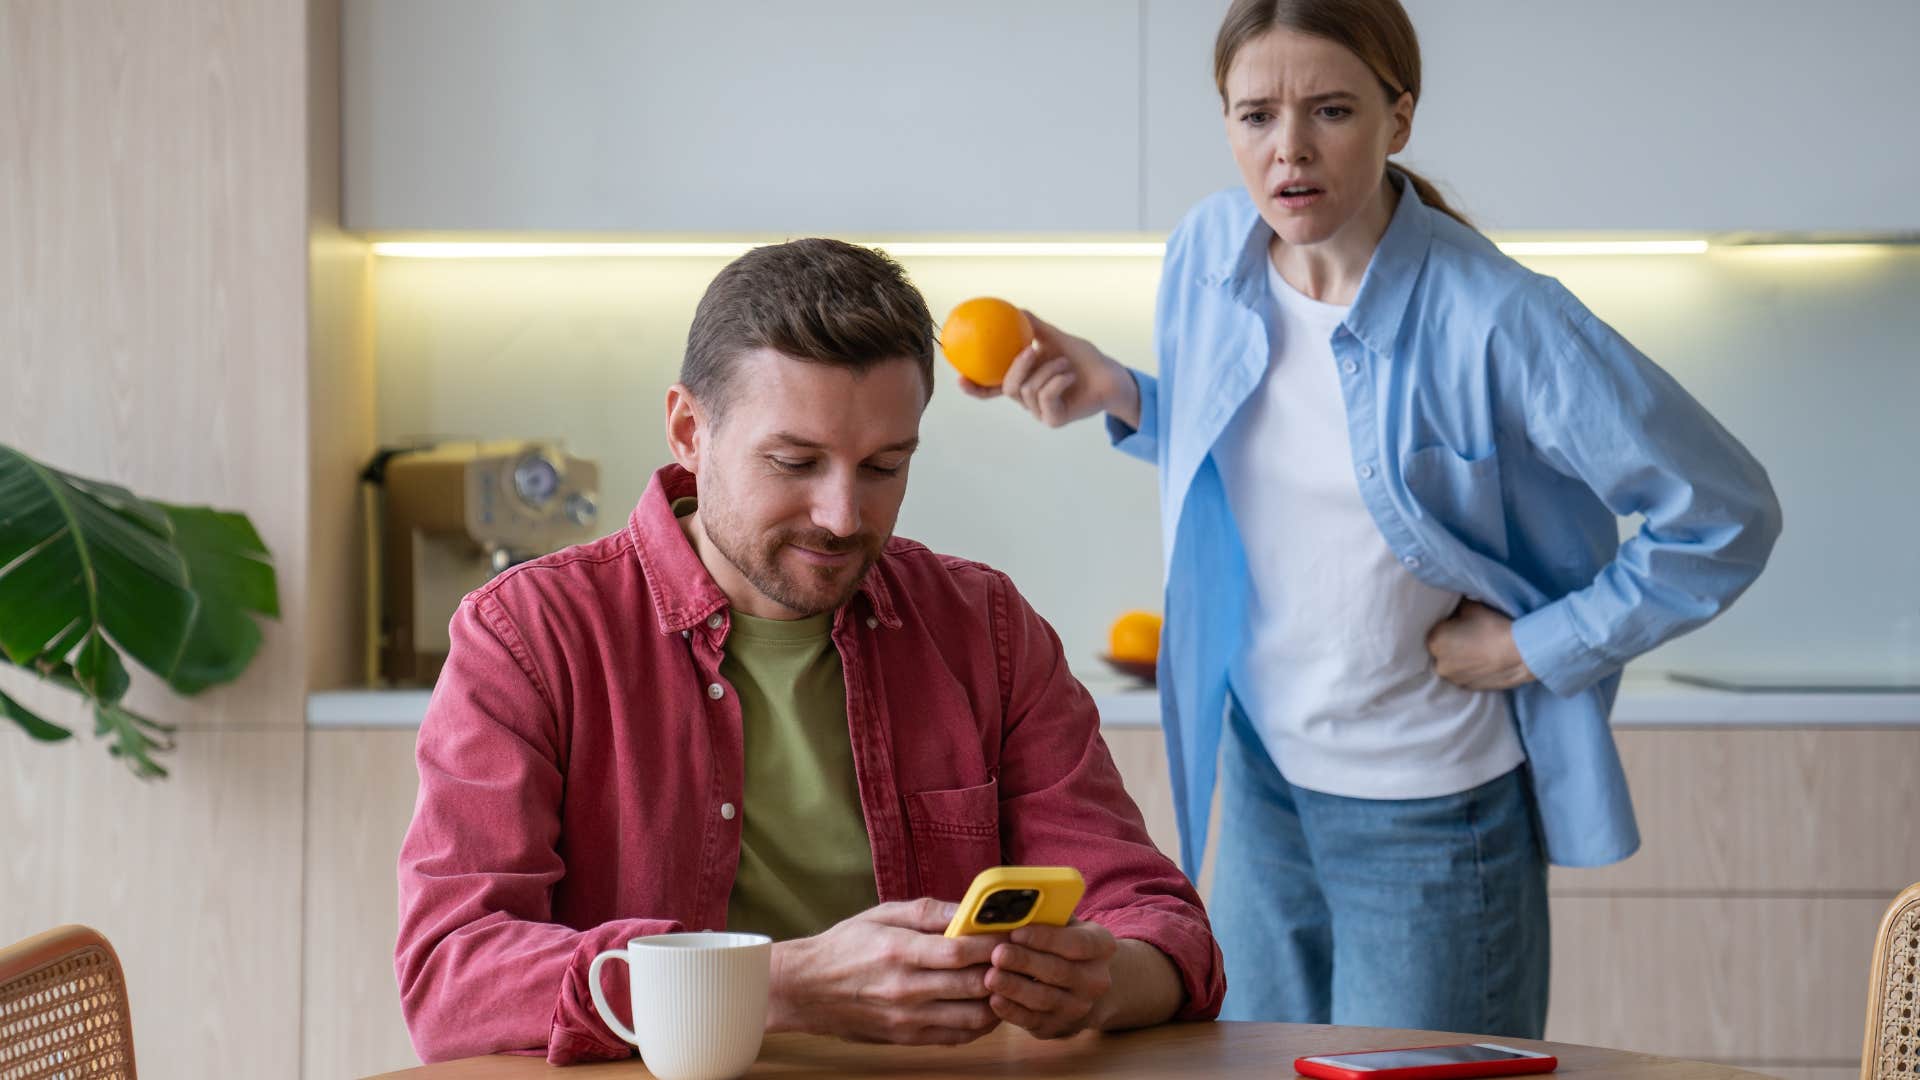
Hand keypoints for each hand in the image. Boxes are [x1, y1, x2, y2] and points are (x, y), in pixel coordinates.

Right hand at [767, 899, 1005, 1044]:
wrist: (806, 989)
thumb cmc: (846, 946)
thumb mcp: (882, 915)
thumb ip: (929, 912)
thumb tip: (969, 908)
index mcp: (899, 951)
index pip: (960, 950)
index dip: (994, 943)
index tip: (1013, 932)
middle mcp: (906, 988)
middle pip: (972, 985)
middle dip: (1003, 971)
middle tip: (1020, 957)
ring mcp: (907, 1018)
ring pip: (972, 1017)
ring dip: (998, 1000)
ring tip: (1006, 982)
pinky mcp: (908, 1037)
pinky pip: (957, 1036)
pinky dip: (980, 1023)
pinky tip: (986, 1005)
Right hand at [957, 311, 1138, 429]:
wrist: (1110, 375)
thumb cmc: (1084, 358)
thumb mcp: (1056, 338)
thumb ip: (1034, 327)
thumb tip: (1015, 310)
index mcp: (1024, 381)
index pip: (992, 388)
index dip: (974, 386)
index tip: (960, 377)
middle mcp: (1028, 399)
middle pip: (1008, 387)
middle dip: (1017, 367)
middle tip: (1030, 350)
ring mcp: (1040, 411)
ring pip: (1029, 390)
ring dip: (1049, 370)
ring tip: (1065, 363)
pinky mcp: (1054, 420)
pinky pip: (1045, 399)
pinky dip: (1058, 382)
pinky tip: (1069, 375)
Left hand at [983, 919, 1118, 1038]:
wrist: (1086, 989)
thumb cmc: (1066, 948)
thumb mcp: (1068, 927)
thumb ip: (1047, 916)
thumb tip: (1013, 907)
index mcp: (1101, 947)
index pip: (1076, 943)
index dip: (1046, 938)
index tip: (1017, 932)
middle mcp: (1096, 980)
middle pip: (1058, 971)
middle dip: (1025, 962)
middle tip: (998, 954)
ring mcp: (1079, 1007)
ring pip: (1044, 998)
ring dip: (1015, 988)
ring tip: (990, 976)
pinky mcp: (1059, 1027)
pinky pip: (1033, 1020)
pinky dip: (1012, 1011)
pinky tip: (994, 1000)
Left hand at [1426, 599, 1535, 690]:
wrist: (1519, 653)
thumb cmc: (1492, 627)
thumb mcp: (1471, 606)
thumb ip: (1456, 608)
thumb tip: (1454, 610)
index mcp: (1434, 640)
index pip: (1436, 629)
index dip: (1449, 625)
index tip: (1463, 623)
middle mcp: (1438, 663)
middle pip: (1442, 649)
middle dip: (1453, 643)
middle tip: (1472, 636)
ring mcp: (1453, 678)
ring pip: (1453, 664)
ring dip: (1461, 658)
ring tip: (1479, 650)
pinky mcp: (1468, 688)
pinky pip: (1465, 675)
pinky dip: (1471, 669)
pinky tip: (1484, 661)